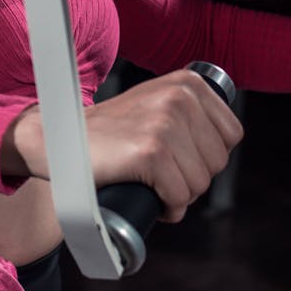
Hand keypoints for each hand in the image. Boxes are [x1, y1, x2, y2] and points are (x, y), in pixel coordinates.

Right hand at [3, 69, 242, 223]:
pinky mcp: (151, 153)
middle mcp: (180, 97)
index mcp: (188, 82)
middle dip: (192, 177)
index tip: (178, 158)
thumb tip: (227, 142)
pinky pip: (179, 197)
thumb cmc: (109, 131)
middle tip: (159, 173)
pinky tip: (149, 196)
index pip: (231, 135)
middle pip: (217, 162)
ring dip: (178, 195)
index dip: (206, 156)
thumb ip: (189, 109)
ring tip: (151, 183)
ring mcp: (165, 123)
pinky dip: (167, 208)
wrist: (59, 139)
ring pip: (199, 184)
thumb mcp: (155, 102)